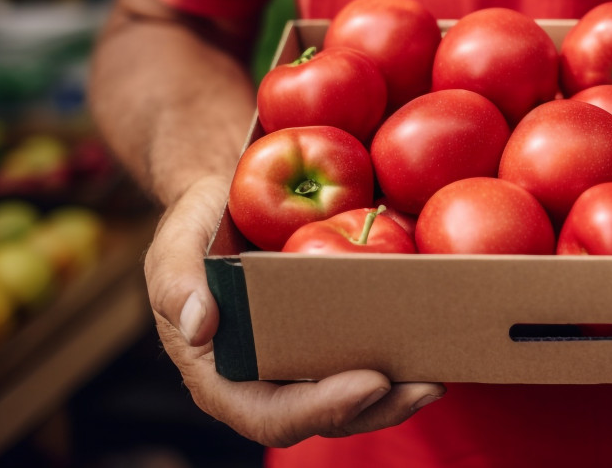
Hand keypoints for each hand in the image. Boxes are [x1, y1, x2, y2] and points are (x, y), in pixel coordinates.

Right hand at [144, 175, 445, 447]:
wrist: (230, 194)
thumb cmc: (197, 222)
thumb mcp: (173, 243)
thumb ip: (176, 282)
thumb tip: (202, 326)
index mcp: (222, 374)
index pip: (270, 414)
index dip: (321, 408)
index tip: (368, 383)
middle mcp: (267, 377)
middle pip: (325, 416)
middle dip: (377, 409)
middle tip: (425, 387)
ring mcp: (303, 359)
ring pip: (356, 397)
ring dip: (400, 394)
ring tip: (439, 376)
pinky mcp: (334, 333)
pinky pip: (369, 355)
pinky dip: (403, 355)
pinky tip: (436, 341)